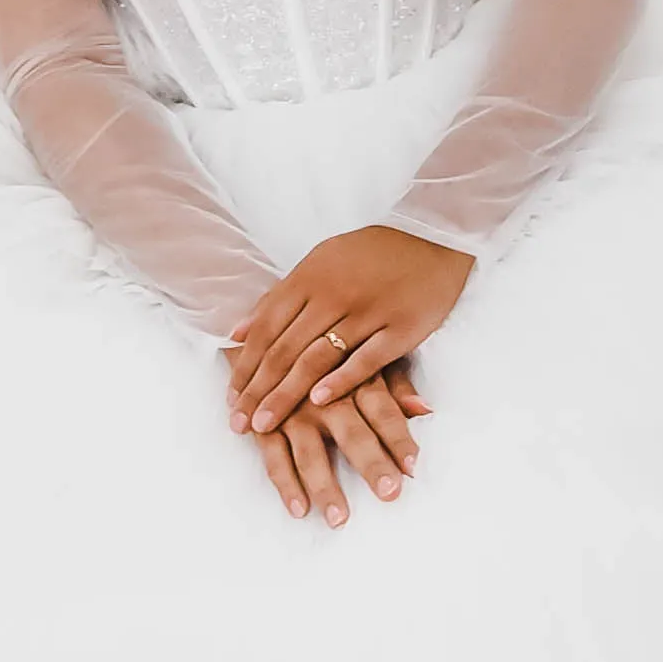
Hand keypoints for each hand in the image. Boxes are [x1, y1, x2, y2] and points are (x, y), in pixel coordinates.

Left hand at [228, 228, 474, 439]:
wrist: (431, 237)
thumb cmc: (371, 255)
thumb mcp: (319, 263)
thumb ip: (280, 298)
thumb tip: (239, 332)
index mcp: (309, 279)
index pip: (266, 329)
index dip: (245, 366)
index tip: (231, 400)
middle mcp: (332, 296)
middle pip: (284, 349)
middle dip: (257, 391)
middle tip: (239, 424)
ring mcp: (367, 312)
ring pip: (316, 358)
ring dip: (287, 394)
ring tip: (266, 424)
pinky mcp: (400, 329)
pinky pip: (366, 359)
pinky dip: (341, 380)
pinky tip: (319, 402)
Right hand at [247, 360, 431, 524]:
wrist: (268, 335)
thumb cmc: (328, 353)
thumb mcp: (363, 358)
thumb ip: (396, 384)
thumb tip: (425, 409)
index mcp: (354, 379)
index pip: (383, 411)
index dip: (398, 438)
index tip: (414, 466)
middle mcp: (324, 396)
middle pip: (352, 434)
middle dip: (371, 464)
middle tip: (389, 492)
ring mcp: (292, 411)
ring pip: (310, 453)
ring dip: (324, 486)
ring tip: (340, 518)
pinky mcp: (265, 424)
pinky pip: (273, 457)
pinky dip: (285, 484)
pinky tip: (299, 509)